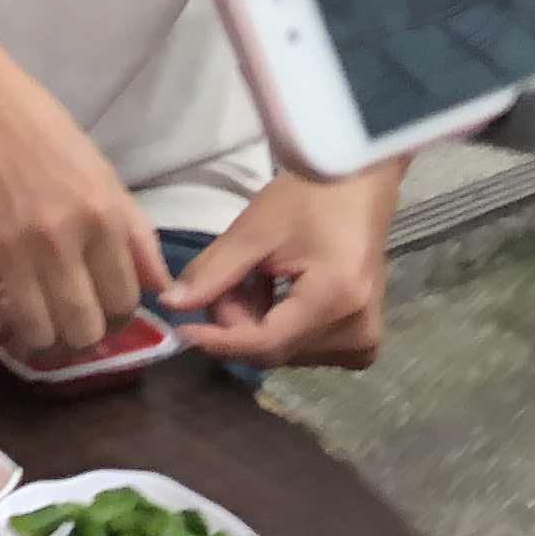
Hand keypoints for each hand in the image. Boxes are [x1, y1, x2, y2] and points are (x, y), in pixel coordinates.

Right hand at [0, 26, 167, 358]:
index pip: (124, 300)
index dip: (120, 317)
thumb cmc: (40, 128)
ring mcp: (9, 250)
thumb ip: (135, 233)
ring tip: (37, 324)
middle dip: (83, 337)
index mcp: (102, 215)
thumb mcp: (102, 171)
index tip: (106, 312)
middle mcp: (59, 239)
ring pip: (37, 333)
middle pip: (83, 328)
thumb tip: (163, 289)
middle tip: (72, 325)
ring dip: (41, 339)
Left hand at [170, 169, 400, 369]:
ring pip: (284, 351)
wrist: (357, 184)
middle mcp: (356, 333)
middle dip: (236, 323)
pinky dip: (278, 324)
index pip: (266, 343)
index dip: (220, 340)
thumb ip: (213, 272)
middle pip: (274, 348)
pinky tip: (273, 290)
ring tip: (252, 277)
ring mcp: (362, 342)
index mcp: (336, 300)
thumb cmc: (309, 197)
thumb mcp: (255, 229)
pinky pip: (303, 346)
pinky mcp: (361, 341)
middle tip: (222, 282)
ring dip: (254, 323)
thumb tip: (172, 307)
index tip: (182, 331)